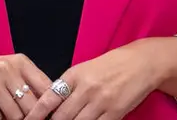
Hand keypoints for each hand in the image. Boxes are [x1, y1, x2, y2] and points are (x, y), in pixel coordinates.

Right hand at [0, 48, 52, 119]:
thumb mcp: (9, 71)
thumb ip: (29, 84)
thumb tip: (51, 108)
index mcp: (21, 62)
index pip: (47, 88)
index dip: (51, 107)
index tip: (51, 118)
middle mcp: (8, 69)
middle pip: (33, 106)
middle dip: (32, 119)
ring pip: (15, 115)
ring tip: (8, 117)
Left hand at [25, 41, 159, 119]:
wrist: (140, 63)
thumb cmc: (110, 65)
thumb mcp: (84, 69)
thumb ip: (68, 86)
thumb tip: (50, 104)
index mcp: (74, 75)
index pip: (49, 98)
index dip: (36, 113)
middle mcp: (85, 89)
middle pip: (62, 116)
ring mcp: (101, 102)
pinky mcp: (115, 113)